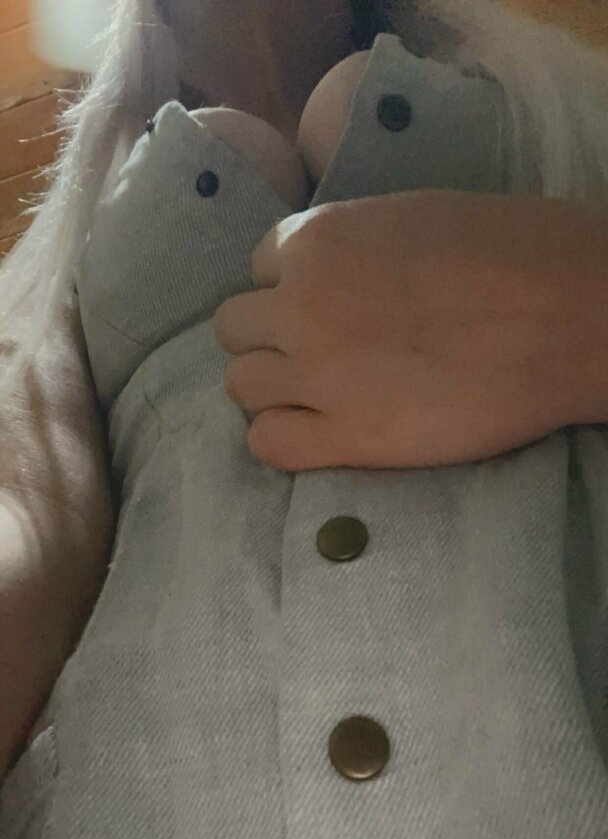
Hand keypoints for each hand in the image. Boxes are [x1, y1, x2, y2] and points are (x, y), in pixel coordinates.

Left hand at [212, 191, 607, 470]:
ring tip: (320, 397)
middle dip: (270, 340)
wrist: (569, 314)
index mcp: (317, 240)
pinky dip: (282, 439)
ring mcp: (318, 375)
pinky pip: (268, 444)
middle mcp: (299, 306)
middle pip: (235, 330)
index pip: (259, 268)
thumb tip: (335, 276)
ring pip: (242, 387)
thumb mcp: (411, 219)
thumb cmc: (512, 251)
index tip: (327, 307)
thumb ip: (352, 249)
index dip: (291, 290)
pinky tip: (319, 434)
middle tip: (319, 355)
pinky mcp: (348, 437)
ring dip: (272, 390)